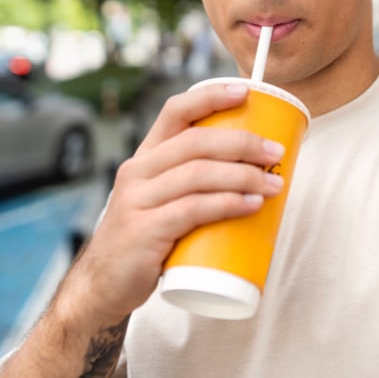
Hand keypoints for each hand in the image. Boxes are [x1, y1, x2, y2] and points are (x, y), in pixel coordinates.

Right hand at [71, 80, 285, 320]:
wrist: (103, 286)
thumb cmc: (145, 240)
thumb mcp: (160, 200)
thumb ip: (192, 184)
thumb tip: (254, 171)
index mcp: (144, 158)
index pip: (175, 112)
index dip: (211, 97)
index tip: (245, 91)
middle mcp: (137, 172)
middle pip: (196, 142)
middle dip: (242, 142)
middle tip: (275, 153)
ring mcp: (138, 201)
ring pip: (198, 175)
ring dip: (243, 175)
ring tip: (274, 184)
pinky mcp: (144, 231)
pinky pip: (193, 209)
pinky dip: (227, 204)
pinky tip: (251, 204)